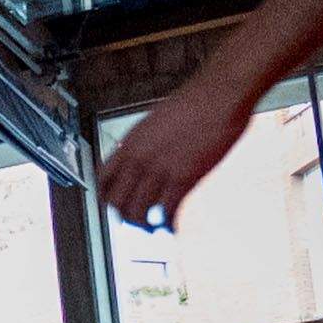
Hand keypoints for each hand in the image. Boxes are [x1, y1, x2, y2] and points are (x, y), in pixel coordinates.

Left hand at [96, 68, 254, 231]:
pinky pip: (167, 212)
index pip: (103, 179)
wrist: (218, 95)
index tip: (115, 205)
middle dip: (125, 216)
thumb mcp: (155, 122)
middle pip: (117, 201)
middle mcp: (139, 158)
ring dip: (145, 225)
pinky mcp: (183, 178)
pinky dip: (168, 224)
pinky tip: (173, 226)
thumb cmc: (193, 103)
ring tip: (154, 228)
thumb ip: (146, 144)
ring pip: (138, 212)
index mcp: (130, 142)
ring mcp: (159, 169)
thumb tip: (144, 162)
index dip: (107, 197)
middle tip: (136, 221)